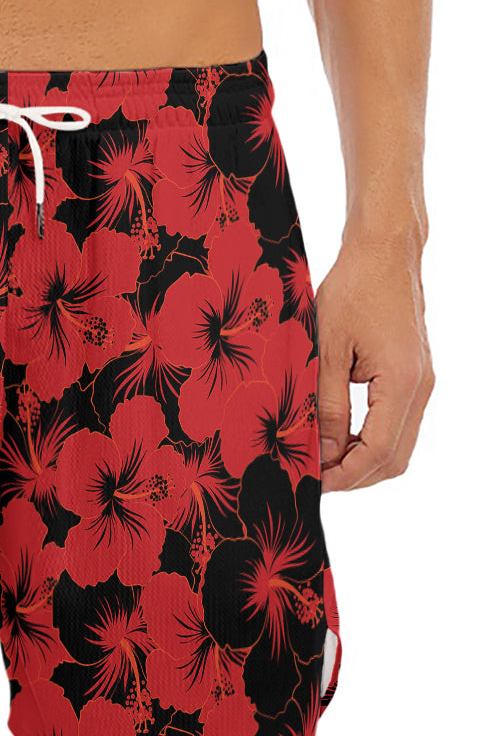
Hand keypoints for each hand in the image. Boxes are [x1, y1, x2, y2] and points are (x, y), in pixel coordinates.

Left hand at [315, 237, 434, 490]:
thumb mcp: (328, 350)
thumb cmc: (353, 290)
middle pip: (393, 458)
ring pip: (398, 446)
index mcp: (402, 382)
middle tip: (314, 478)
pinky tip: (338, 439)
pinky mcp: (414, 377)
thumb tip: (323, 451)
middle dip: (355, 476)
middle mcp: (420, 388)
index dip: (345, 475)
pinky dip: (370, 441)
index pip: (378, 451)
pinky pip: (397, 425)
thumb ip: (327, 405)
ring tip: (322, 461)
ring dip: (362, 461)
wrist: (384, 253)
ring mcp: (421, 383)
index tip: (313, 482)